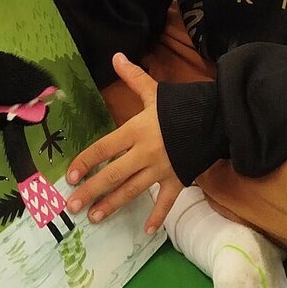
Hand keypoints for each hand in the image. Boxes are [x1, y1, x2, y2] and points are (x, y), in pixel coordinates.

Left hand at [65, 54, 182, 233]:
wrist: (216, 118)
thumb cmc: (181, 106)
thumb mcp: (155, 91)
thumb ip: (133, 78)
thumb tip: (115, 56)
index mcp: (135, 131)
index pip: (103, 148)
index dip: (85, 162)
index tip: (70, 176)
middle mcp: (144, 153)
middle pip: (113, 174)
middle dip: (91, 190)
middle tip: (72, 205)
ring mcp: (161, 169)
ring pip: (132, 190)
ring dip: (113, 204)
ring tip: (95, 217)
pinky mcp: (178, 179)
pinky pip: (166, 201)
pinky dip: (158, 216)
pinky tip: (146, 231)